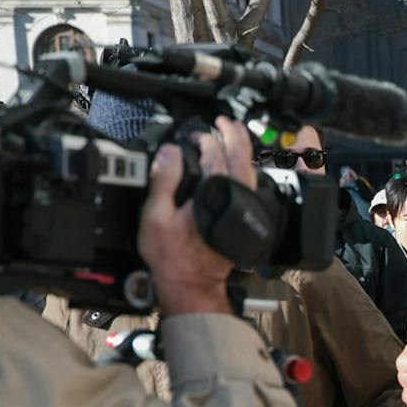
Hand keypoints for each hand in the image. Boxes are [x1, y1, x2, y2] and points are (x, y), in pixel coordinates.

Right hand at [142, 116, 257, 316]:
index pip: (216, 157)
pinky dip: (245, 170)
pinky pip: (249, 186)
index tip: (195, 135)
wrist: (192, 284)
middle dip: (236, 136)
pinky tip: (237, 167)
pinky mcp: (243, 218)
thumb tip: (169, 153)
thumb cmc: (173, 256)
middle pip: (242, 159)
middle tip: (226, 122)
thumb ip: (164, 181)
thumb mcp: (156, 216)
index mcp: (214, 194)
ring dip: (243, 152)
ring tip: (234, 137)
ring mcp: (242, 209)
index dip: (206, 140)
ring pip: (250, 172)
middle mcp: (234, 199)